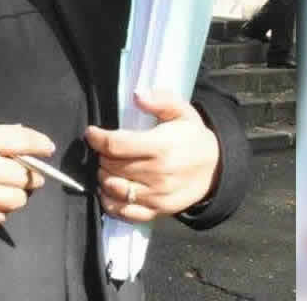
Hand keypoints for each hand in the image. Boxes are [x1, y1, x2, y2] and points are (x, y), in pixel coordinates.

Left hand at [86, 88, 219, 222]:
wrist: (215, 169)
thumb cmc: (192, 137)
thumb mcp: (182, 111)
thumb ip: (160, 100)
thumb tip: (137, 95)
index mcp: (161, 147)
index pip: (115, 145)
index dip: (97, 138)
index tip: (91, 133)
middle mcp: (158, 174)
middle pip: (111, 166)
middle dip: (102, 155)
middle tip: (105, 148)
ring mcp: (156, 196)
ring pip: (113, 188)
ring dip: (103, 176)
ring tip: (108, 166)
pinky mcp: (157, 211)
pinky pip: (123, 212)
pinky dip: (110, 201)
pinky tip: (110, 188)